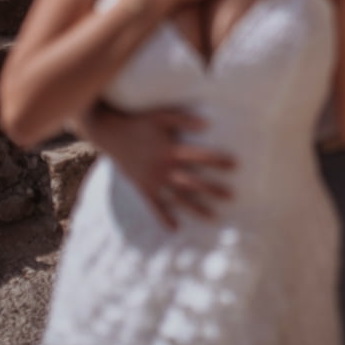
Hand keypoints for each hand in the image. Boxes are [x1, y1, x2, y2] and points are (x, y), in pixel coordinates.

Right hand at [79, 105, 235, 229]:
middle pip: (193, 181)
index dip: (218, 160)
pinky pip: (154, 205)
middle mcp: (163, 167)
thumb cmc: (138, 121)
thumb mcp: (161, 115)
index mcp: (171, 149)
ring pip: (178, 197)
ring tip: (213, 217)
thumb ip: (183, 118)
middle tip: (232, 197)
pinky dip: (164, 217)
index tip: (236, 165)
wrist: (108, 132)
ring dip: (196, 207)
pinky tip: (175, 229)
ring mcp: (152, 179)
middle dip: (213, 189)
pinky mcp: (142, 187)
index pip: (201, 156)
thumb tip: (207, 124)